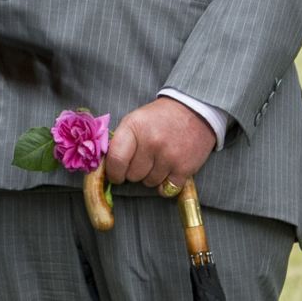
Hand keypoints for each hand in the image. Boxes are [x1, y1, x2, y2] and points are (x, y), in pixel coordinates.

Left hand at [101, 96, 216, 193]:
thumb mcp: (134, 121)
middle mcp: (150, 142)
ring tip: (156, 162)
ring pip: (149, 183)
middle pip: (133, 174)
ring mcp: (169, 156)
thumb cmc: (158, 118)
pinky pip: (167, 189)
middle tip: (141, 162)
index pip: (116, 159)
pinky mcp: (185, 168)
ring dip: (150, 177)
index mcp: (133, 128)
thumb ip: (121, 141)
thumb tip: (108, 166)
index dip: (113, 172)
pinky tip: (167, 173)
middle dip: (134, 172)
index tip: (115, 176)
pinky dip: (165, 185)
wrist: (193, 112)